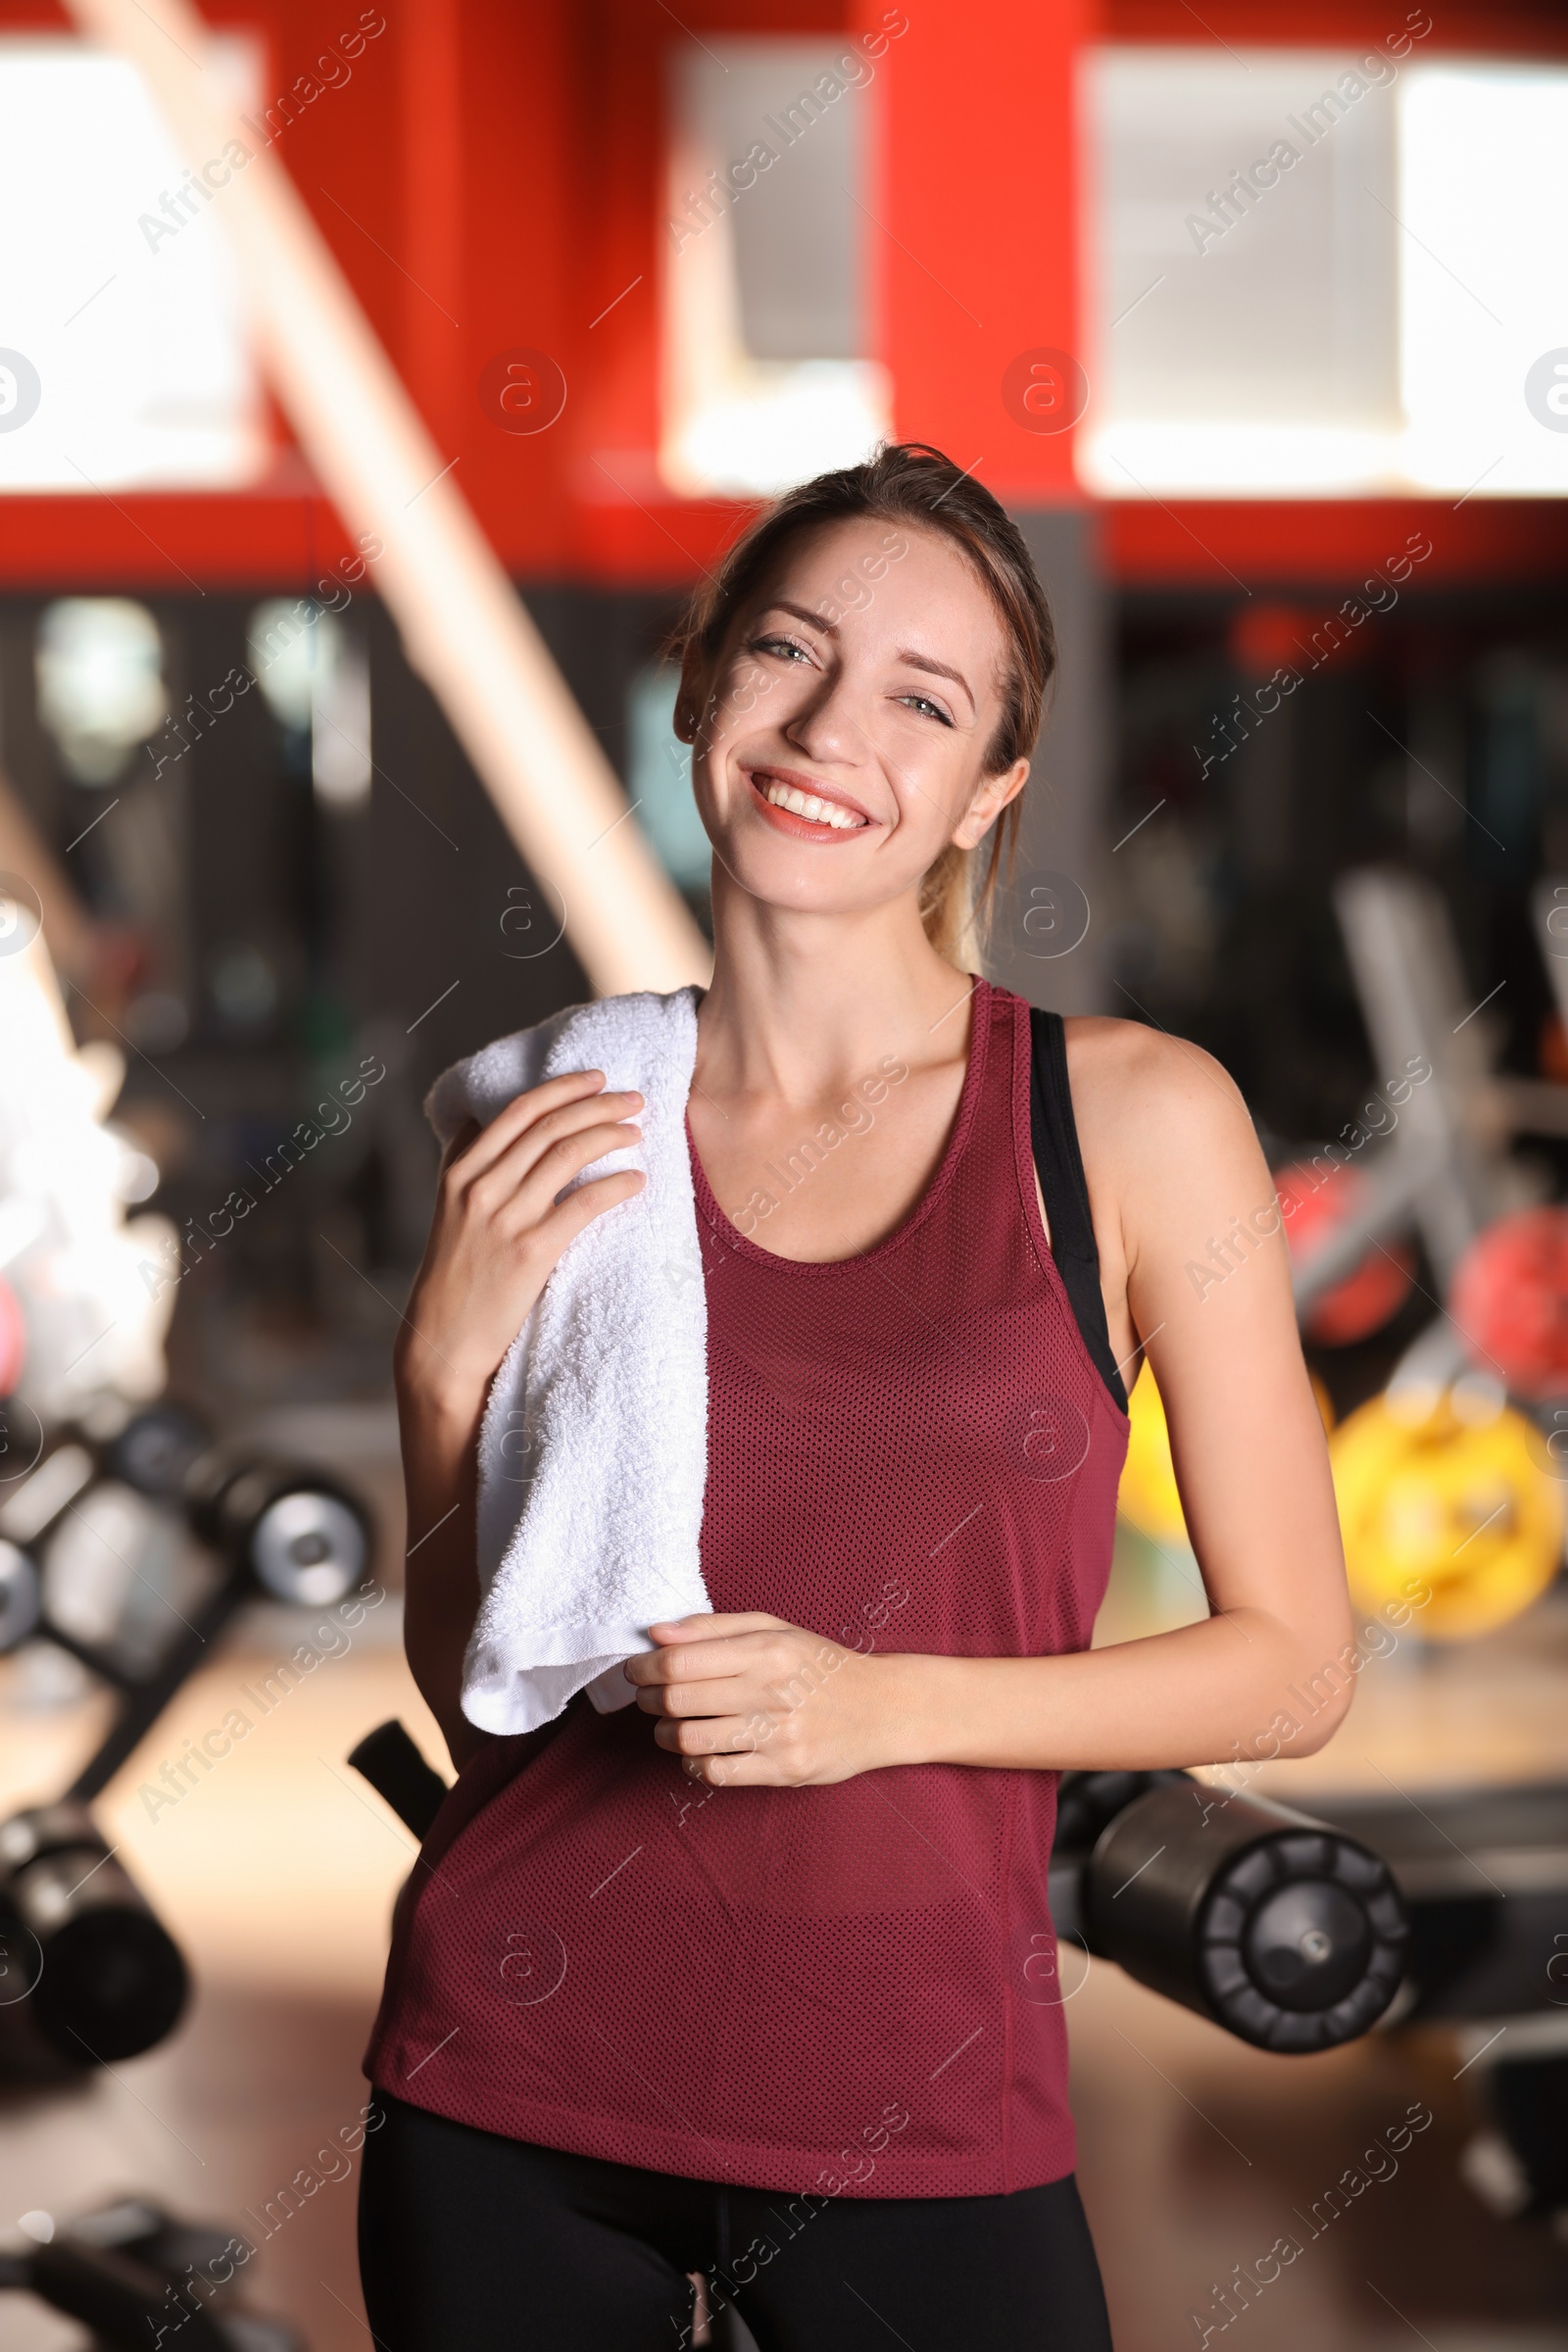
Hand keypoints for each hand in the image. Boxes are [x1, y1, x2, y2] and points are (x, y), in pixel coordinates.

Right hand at [396, 1069, 644, 1409]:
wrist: (443, 1341)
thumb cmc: (454, 1276)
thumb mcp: (449, 1211)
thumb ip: (469, 1166)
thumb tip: (488, 1121)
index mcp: (460, 1172)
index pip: (519, 1111)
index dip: (563, 1088)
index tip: (597, 1079)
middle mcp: (480, 1187)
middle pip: (550, 1127)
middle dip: (598, 1105)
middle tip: (634, 1099)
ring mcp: (505, 1218)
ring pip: (568, 1155)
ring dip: (611, 1135)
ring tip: (638, 1132)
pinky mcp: (532, 1251)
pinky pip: (584, 1203)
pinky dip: (617, 1185)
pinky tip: (637, 1180)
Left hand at [624, 1612, 907, 1786]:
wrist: (882, 1708)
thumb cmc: (821, 1665)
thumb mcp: (774, 1629)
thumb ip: (713, 1628)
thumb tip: (656, 1634)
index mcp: (766, 1649)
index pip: (680, 1661)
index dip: (644, 1668)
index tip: (636, 1670)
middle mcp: (771, 1690)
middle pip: (678, 1700)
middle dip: (650, 1700)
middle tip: (649, 1698)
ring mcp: (779, 1734)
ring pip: (690, 1740)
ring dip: (665, 1735)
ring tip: (669, 1727)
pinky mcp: (785, 1770)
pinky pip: (717, 1773)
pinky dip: (694, 1764)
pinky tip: (699, 1752)